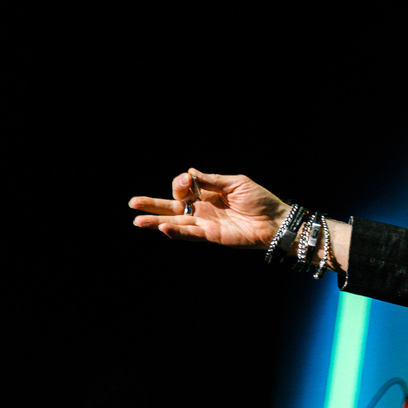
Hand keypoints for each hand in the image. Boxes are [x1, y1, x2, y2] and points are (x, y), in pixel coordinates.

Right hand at [130, 170, 288, 248]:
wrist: (276, 220)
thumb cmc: (260, 199)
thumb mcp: (236, 183)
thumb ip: (213, 180)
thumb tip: (190, 173)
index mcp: (208, 193)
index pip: (184, 188)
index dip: (180, 184)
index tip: (187, 181)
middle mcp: (203, 209)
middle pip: (172, 207)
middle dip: (152, 204)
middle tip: (132, 203)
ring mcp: (205, 223)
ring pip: (176, 222)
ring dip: (156, 221)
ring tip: (137, 221)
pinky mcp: (212, 235)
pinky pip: (190, 234)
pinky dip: (177, 231)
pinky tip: (163, 227)